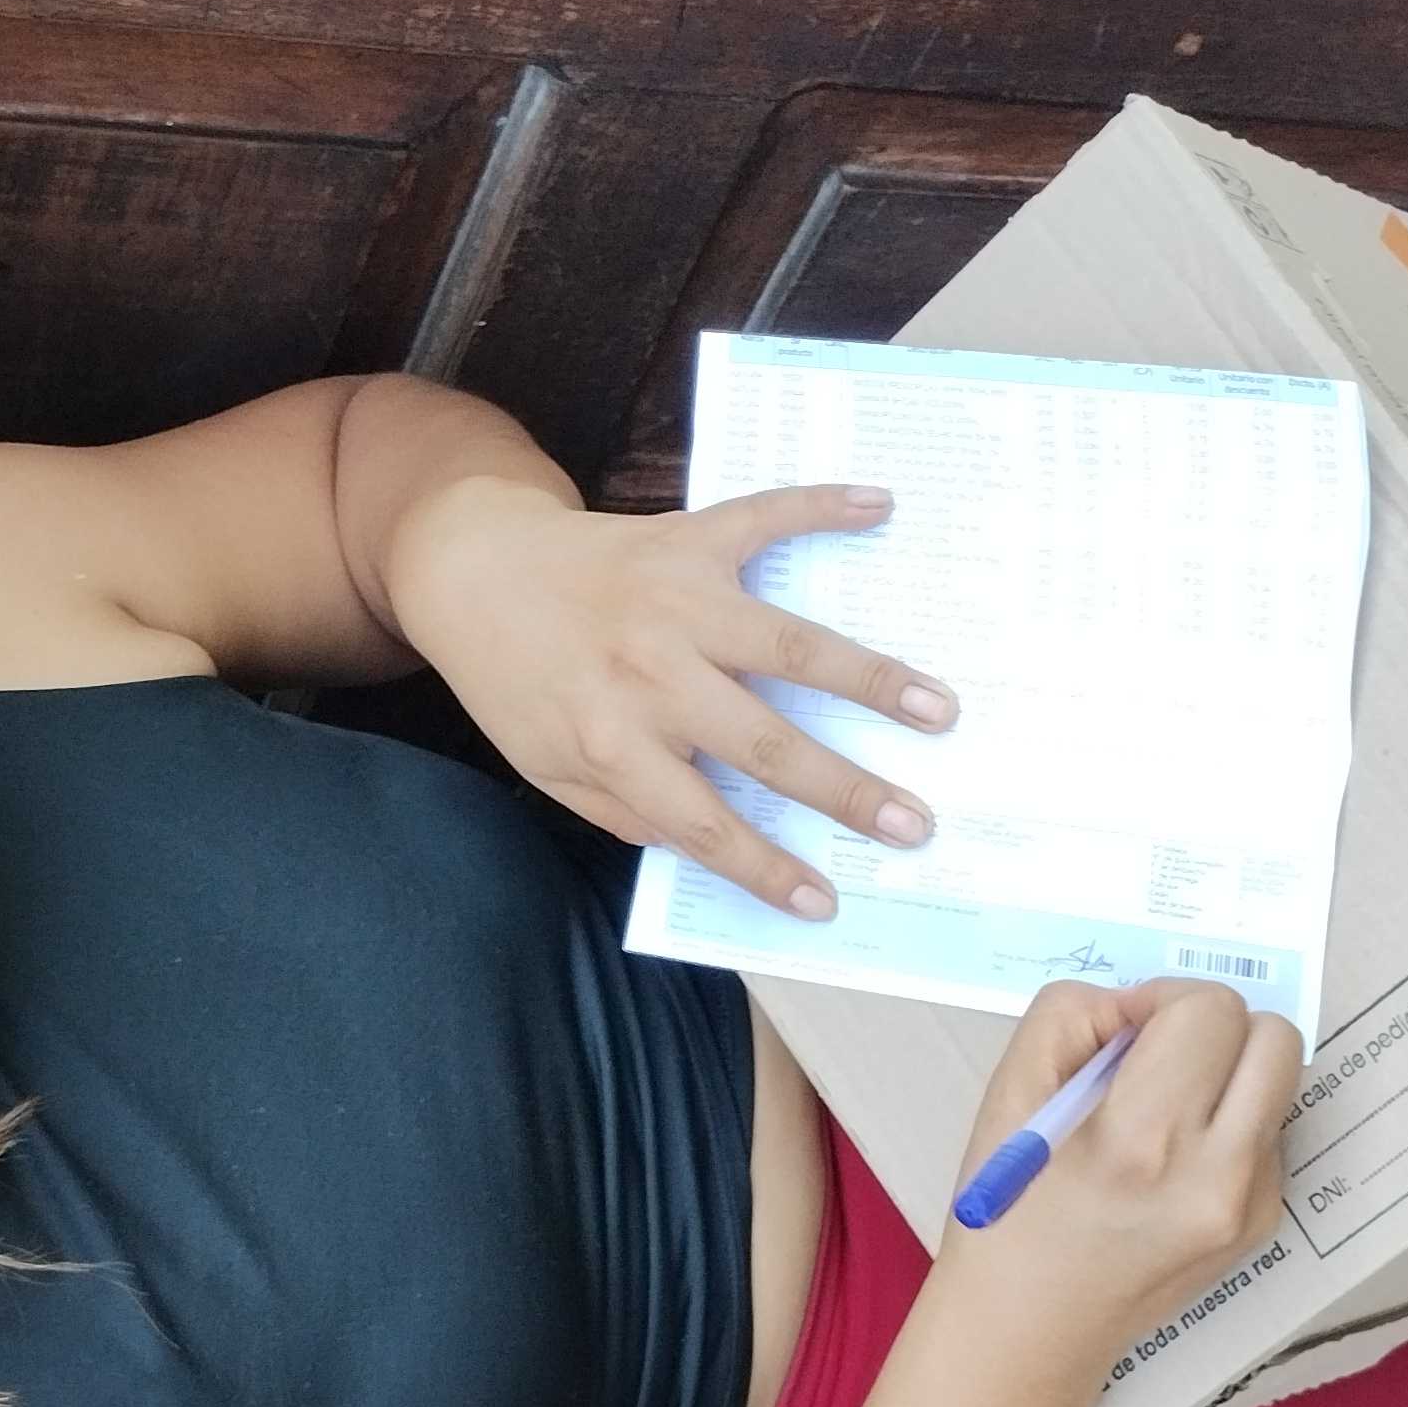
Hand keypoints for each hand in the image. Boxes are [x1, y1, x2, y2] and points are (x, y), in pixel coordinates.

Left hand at [388, 477, 955, 918]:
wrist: (471, 571)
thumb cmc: (515, 681)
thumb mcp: (546, 768)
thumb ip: (622, 810)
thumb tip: (707, 844)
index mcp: (611, 741)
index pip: (703, 821)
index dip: (764, 866)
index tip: (825, 900)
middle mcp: (650, 674)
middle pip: (763, 743)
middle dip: (844, 789)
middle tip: (914, 824)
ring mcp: (674, 602)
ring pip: (787, 645)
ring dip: (868, 677)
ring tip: (936, 708)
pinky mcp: (685, 539)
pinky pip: (763, 518)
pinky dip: (821, 506)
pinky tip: (880, 506)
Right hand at [926, 979, 1303, 1364]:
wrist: (1030, 1327)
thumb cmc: (1005, 1210)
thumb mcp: (1009, 1091)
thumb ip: (1074, 1015)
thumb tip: (1141, 1006)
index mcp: (1143, 1139)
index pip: (1210, 1011)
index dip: (1162, 1001)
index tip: (1122, 1033)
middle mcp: (1215, 1175)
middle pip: (1275, 1037)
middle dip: (1216, 1026)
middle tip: (1159, 1055)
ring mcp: (1249, 1206)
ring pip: (1280, 1081)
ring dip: (1228, 1072)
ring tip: (1163, 1110)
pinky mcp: (1262, 1225)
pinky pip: (1268, 1131)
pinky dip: (1228, 1122)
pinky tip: (1173, 1159)